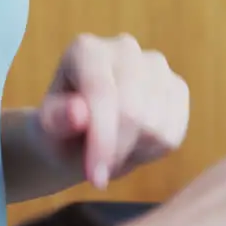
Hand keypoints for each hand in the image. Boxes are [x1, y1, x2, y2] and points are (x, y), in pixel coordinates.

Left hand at [37, 33, 189, 188]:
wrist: (80, 133)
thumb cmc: (60, 129)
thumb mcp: (48, 130)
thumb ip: (58, 119)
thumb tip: (78, 113)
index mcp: (85, 50)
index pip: (101, 93)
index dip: (102, 140)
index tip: (95, 177)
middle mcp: (124, 48)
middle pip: (133, 110)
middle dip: (116, 151)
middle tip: (98, 172)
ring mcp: (155, 65)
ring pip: (157, 126)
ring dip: (132, 153)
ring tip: (111, 153)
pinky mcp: (177, 87)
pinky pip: (174, 133)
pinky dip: (153, 152)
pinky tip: (133, 146)